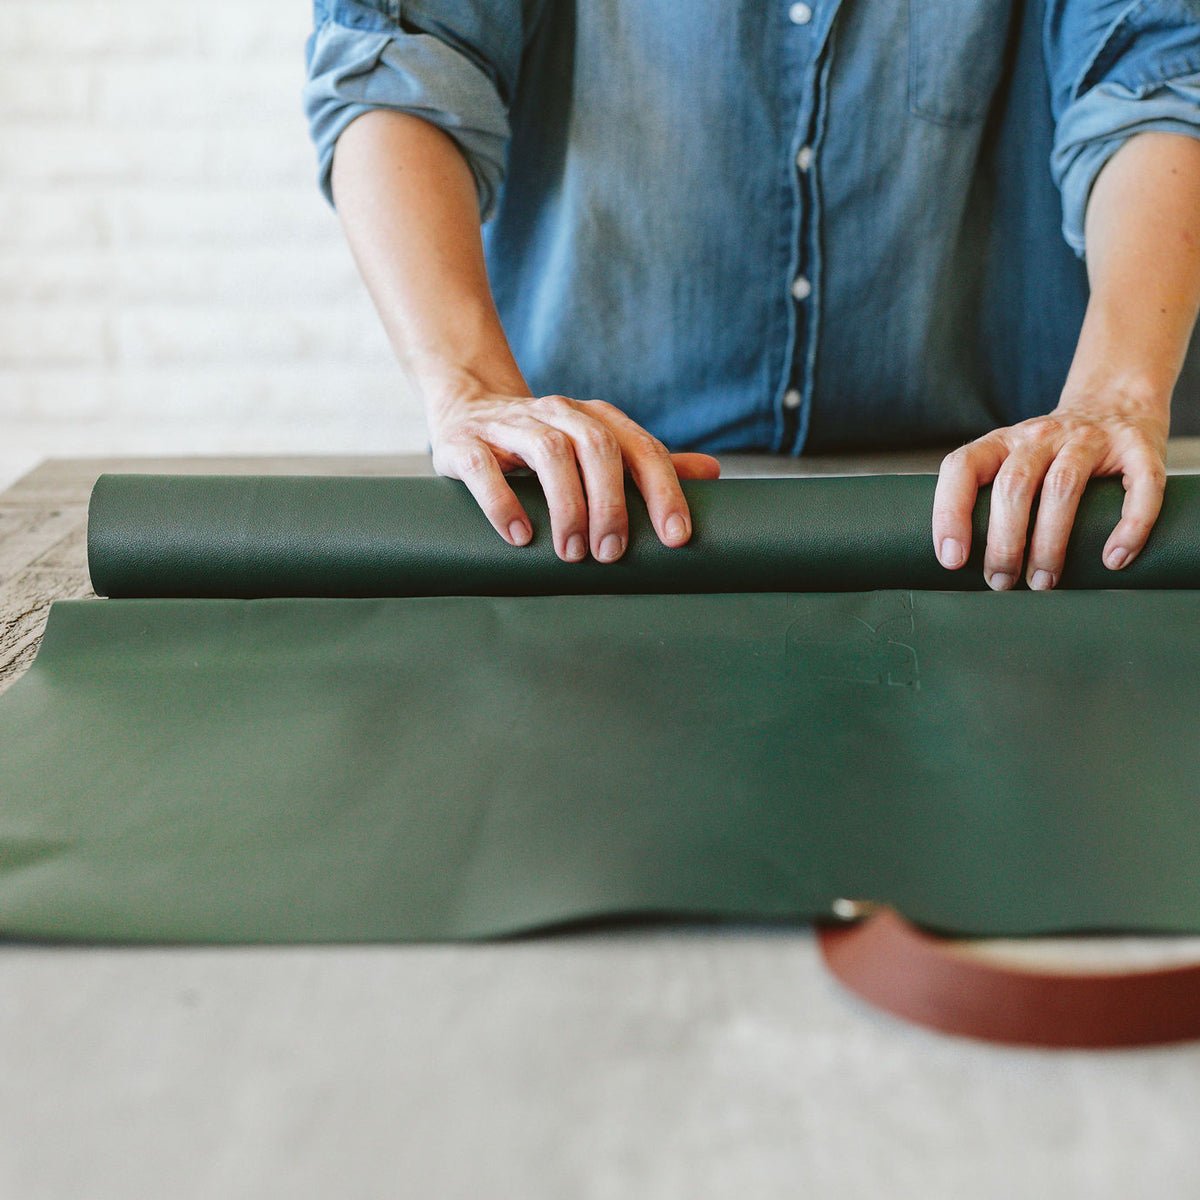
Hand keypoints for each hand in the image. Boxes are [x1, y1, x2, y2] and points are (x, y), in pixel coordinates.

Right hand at [428, 386, 720, 562]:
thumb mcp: (598, 447)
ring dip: (567, 507)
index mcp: (597, 420)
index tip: (675, 538)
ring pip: (549, 454)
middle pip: (598, 449)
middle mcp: (558, 414)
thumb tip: (713, 473)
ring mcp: (510, 425)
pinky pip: (484, 466)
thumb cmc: (545, 443)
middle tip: (611, 556)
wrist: (469, 408)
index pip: (641, 449)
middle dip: (611, 505)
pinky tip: (519, 536)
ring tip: (572, 553)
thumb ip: (647, 463)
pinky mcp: (465, 443)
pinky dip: (503, 501)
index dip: (663, 492)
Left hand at [931, 397, 1168, 589]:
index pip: (962, 468)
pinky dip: (1129, 526)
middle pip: (1013, 485)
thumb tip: (963, 565)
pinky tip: (1113, 559)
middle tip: (1000, 581)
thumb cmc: (1052, 454)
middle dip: (1003, 542)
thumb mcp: (1011, 460)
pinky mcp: (1139, 446)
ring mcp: (1090, 438)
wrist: (1116, 400)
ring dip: (1050, 543)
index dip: (950, 513)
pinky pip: (1139, 486)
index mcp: (1002, 442)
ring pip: (1063, 487)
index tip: (952, 560)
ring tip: (1043, 581)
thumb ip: (987, 497)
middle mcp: (1042, 435)